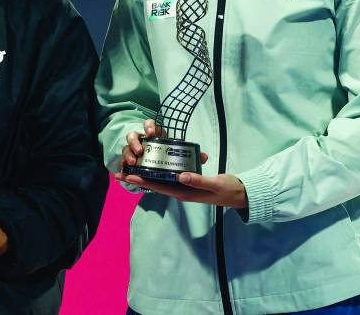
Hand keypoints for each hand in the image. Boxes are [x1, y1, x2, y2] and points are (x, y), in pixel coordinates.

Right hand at [118, 119, 208, 173]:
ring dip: (127, 154)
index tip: (152, 133)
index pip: (150, 124)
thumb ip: (191, 156)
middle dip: (135, 142)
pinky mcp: (129, 162)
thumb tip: (204, 157)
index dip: (149, 126)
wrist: (161, 168)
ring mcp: (133, 151)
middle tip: (140, 152)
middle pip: (133, 135)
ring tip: (132, 163)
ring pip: (126, 148)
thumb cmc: (170, 157)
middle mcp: (141, 141)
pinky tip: (120, 173)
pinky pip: (122, 163)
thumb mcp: (180, 156)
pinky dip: (121, 168)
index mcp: (155, 135)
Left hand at [118, 172, 245, 208]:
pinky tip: (152, 167)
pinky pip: (169, 178)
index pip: (159, 187)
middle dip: (138, 180)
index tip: (128, 176)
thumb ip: (198, 180)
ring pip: (160, 182)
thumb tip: (180, 176)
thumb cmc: (227, 189)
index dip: (143, 182)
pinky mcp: (188, 182)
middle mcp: (181, 191)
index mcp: (185, 192)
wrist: (239, 193)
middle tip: (120, 173)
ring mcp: (184, 187)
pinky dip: (158, 173)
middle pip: (155, 185)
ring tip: (131, 170)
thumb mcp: (214, 183)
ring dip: (145, 177)